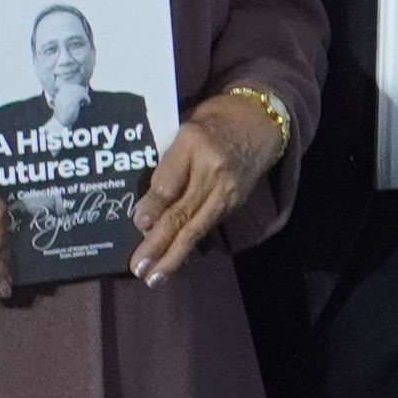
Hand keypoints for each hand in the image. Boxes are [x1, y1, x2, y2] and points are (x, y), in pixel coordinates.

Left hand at [128, 90, 290, 285]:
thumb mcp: (183, 132)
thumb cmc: (212, 122)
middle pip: (183, 211)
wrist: (259, 121)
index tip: (137, 225)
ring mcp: (228, 189)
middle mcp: (214, 168)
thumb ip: (165, 166)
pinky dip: (189, 246)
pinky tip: (175, 261)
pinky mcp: (236, 202)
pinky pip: (208, 226)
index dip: (154, 206)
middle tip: (139, 268)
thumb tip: (144, 212)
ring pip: (197, 227)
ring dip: (174, 255)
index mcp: (194, 142)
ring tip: (154, 277)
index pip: (170, 180)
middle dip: (159, 243)